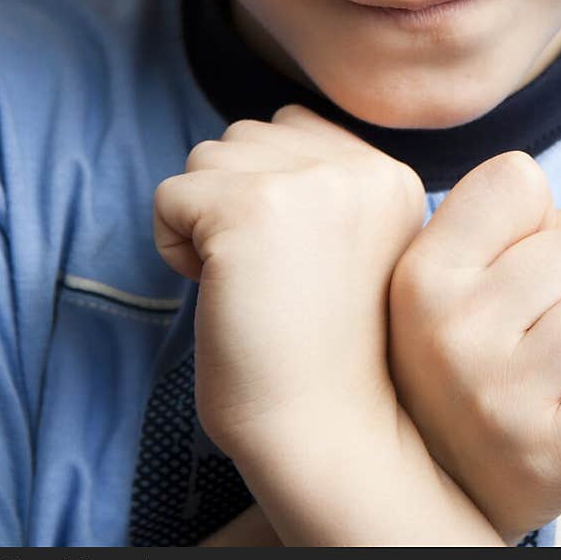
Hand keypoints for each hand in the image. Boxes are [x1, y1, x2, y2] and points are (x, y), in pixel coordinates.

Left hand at [154, 104, 425, 461]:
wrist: (327, 432)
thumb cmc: (329, 355)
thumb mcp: (360, 247)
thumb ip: (329, 186)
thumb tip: (252, 140)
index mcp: (390, 177)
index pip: (295, 127)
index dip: (268, 189)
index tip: (290, 261)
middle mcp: (357, 168)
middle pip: (247, 137)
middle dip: (234, 199)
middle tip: (268, 278)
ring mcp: (305, 182)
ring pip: (207, 158)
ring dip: (203, 218)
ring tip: (247, 283)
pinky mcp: (248, 208)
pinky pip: (170, 195)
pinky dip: (173, 246)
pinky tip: (215, 291)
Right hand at [388, 150, 560, 543]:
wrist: (444, 486)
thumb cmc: (470, 354)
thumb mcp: (478, 280)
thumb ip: (555, 231)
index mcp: (421, 273)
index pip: (518, 178)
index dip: (532, 218)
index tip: (507, 262)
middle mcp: (449, 331)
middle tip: (533, 332)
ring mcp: (495, 397)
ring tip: (554, 372)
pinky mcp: (545, 456)